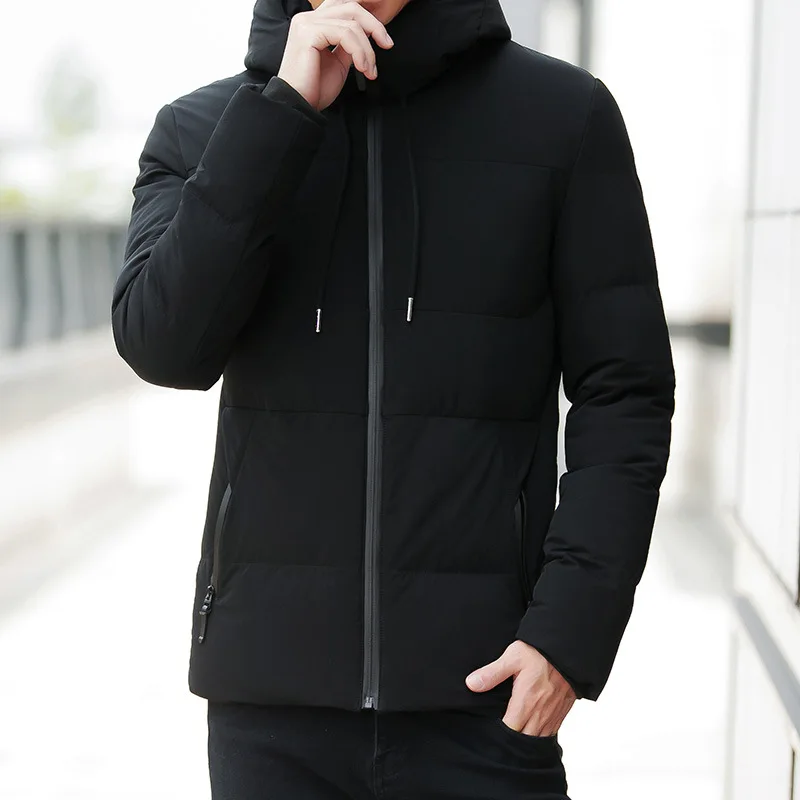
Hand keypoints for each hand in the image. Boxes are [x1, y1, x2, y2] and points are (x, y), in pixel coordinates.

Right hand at [277, 0, 393, 110]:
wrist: (299, 105)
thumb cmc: (314, 89)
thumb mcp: (338, 63)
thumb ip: (349, 46)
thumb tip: (365, 38)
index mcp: (314, 24)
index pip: (346, 9)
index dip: (369, 20)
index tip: (384, 40)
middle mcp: (308, 19)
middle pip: (351, 7)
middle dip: (375, 26)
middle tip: (387, 44)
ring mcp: (306, 24)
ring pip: (351, 24)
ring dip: (367, 49)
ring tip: (369, 70)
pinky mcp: (308, 33)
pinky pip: (344, 34)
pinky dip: (359, 51)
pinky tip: (361, 68)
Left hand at [466, 640, 575, 735]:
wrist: (567, 649)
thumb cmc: (539, 652)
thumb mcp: (512, 657)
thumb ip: (491, 673)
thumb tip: (471, 684)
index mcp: (526, 702)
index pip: (510, 731)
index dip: (500, 734)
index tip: (490, 731)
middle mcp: (540, 713)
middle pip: (524, 739)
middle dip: (513, 740)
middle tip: (501, 735)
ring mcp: (553, 714)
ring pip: (539, 739)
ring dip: (527, 739)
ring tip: (515, 734)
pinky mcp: (562, 711)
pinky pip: (551, 732)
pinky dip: (541, 735)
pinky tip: (533, 729)